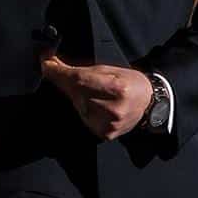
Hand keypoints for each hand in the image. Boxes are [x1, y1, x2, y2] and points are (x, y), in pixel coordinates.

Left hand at [39, 52, 153, 139]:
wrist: (151, 104)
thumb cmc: (131, 82)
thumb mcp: (110, 70)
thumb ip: (83, 69)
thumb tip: (52, 64)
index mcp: (117, 88)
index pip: (78, 79)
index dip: (58, 72)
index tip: (45, 65)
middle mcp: (113, 108)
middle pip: (75, 93)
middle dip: (66, 82)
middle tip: (63, 73)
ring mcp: (109, 124)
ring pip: (78, 106)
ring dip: (77, 97)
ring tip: (91, 92)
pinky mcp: (105, 133)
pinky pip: (84, 118)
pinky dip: (85, 110)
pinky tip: (95, 105)